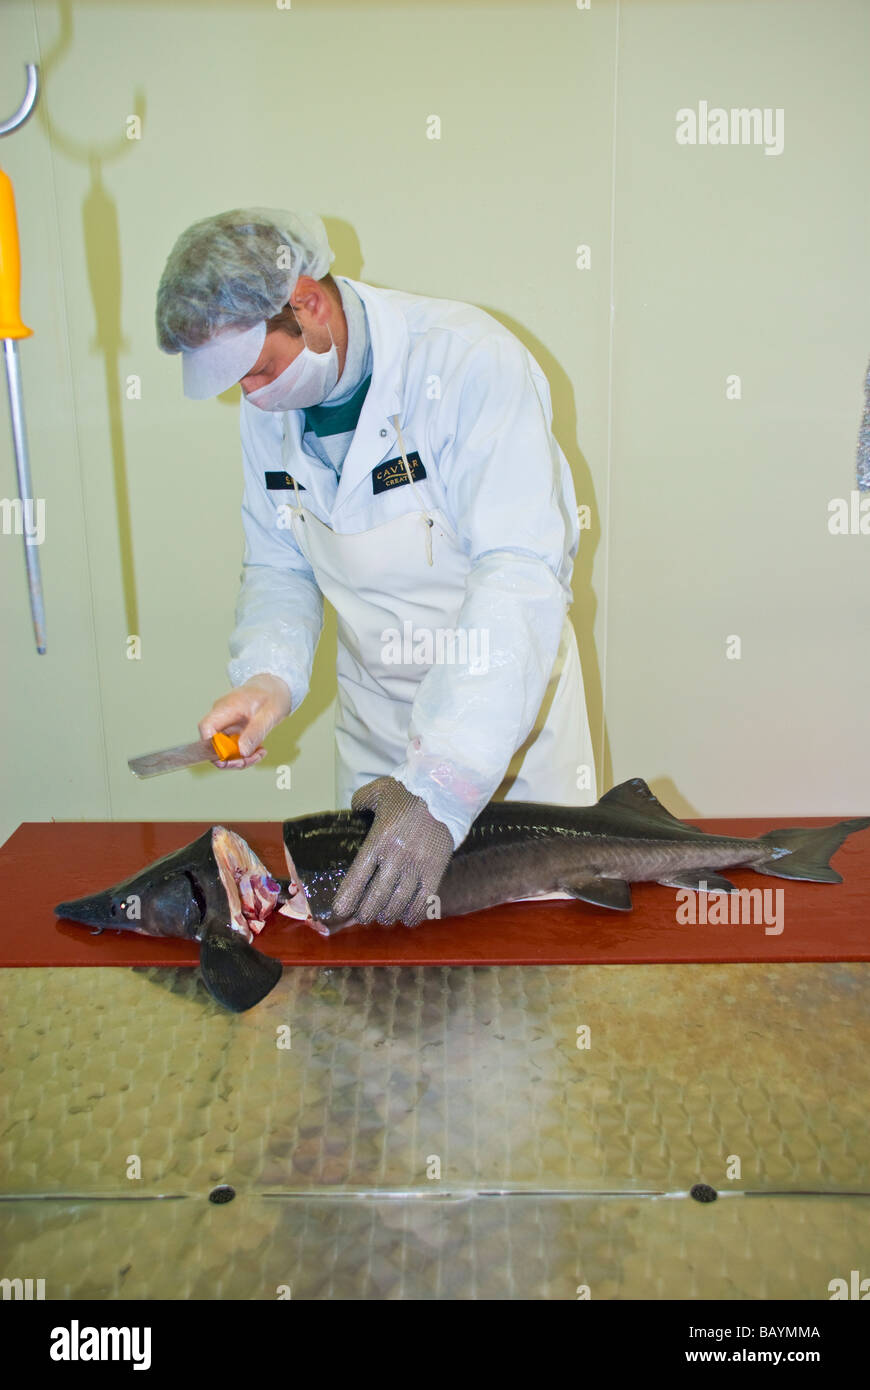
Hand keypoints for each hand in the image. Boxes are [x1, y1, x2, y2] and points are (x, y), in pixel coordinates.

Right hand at [199, 673, 290, 768]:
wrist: (275, 686)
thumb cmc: (272, 695)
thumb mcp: (269, 714)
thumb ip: (255, 732)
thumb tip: (242, 752)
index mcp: (226, 707)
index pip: (206, 727)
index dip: (212, 746)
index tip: (231, 756)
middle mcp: (221, 716)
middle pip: (213, 744)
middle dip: (230, 758)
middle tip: (252, 758)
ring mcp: (225, 723)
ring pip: (222, 749)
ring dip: (240, 757)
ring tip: (259, 753)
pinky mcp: (232, 730)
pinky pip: (231, 747)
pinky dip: (244, 752)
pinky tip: (258, 749)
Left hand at [330, 777, 453, 925]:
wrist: (446, 791)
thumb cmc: (409, 791)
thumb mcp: (378, 791)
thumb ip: (360, 801)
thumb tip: (354, 810)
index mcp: (379, 840)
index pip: (358, 877)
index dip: (347, 897)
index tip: (340, 910)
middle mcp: (397, 857)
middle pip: (377, 897)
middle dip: (366, 912)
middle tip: (363, 916)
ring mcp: (418, 866)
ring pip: (399, 903)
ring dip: (388, 915)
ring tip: (384, 917)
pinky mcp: (436, 870)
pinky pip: (424, 901)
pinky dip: (414, 914)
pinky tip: (407, 919)